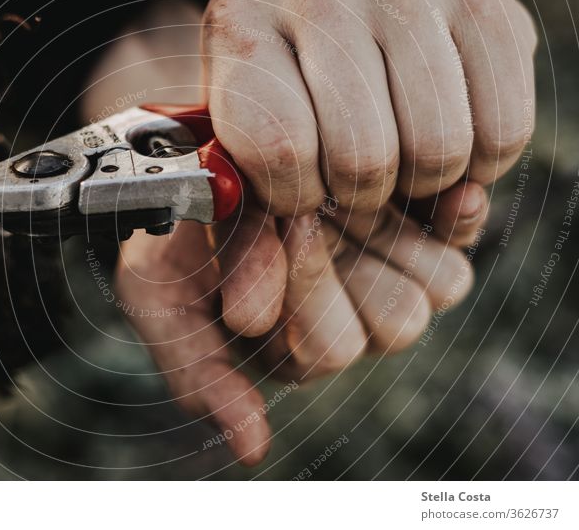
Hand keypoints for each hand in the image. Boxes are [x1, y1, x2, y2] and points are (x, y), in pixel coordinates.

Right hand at [116, 181, 486, 464]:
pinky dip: (454, 217)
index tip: (271, 230)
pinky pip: (461, 238)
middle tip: (295, 212)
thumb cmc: (172, 243)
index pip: (329, 350)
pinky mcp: (418, 230)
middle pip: (395, 326)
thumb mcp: (161, 307)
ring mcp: (387, 274)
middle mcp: (349, 319)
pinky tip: (432, 195)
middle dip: (343, 263)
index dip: (304, 288)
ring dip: (390, 236)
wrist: (186, 170)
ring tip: (334, 195)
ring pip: (438, 288)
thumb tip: (252, 452)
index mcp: (294, 351)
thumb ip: (200, 379)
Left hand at [200, 0, 535, 339]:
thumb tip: (250, 318)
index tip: (297, 194)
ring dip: (417, 187)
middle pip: (365, 159)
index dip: (293, 200)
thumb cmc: (285, 96)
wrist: (353, 0)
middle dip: (358, 201)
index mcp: (242, 25)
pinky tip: (440, 144)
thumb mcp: (239, 156)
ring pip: (438, 151)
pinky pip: (501, 133)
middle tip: (351, 185)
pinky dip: (477, 167)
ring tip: (393, 165)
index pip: (280, 149)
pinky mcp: (487, 3)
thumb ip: (240, 237)